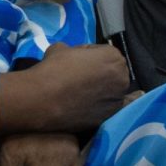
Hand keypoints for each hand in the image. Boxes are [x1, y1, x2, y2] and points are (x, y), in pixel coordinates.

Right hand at [1, 43, 134, 133]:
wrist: (43, 100)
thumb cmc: (54, 69)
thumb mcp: (60, 48)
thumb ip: (74, 50)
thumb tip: (74, 58)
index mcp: (114, 57)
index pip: (104, 52)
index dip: (88, 54)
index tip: (76, 60)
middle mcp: (122, 79)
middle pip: (112, 72)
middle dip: (98, 72)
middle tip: (79, 76)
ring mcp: (117, 101)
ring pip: (110, 91)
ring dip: (99, 89)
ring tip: (78, 92)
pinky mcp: (108, 118)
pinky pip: (104, 107)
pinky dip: (95, 105)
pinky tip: (79, 104)